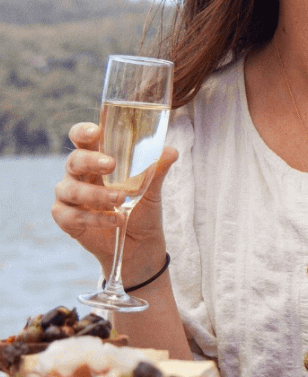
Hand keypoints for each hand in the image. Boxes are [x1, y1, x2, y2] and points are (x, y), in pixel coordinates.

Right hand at [52, 122, 177, 280]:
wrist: (141, 245)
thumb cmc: (142, 209)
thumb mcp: (153, 189)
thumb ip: (158, 169)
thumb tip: (171, 151)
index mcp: (97, 159)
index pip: (82, 138)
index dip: (83, 132)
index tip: (96, 132)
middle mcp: (79, 175)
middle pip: (74, 161)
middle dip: (91, 161)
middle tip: (112, 165)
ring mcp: (70, 197)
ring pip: (69, 189)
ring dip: (96, 194)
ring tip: (121, 200)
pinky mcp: (67, 220)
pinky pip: (72, 215)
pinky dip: (95, 217)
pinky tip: (116, 219)